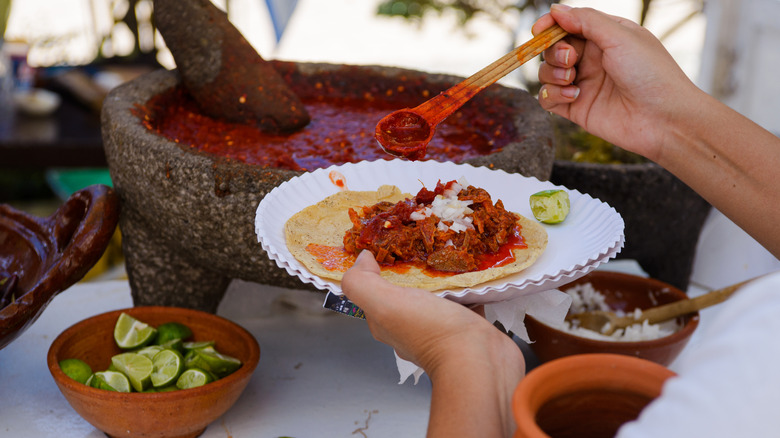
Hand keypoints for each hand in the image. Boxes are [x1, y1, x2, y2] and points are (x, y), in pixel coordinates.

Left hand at [341, 250, 502, 370]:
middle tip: (421, 247)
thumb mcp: (385, 304)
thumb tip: (362, 259)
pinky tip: (470, 274)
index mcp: (385, 323)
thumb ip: (363, 283)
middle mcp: (409, 328)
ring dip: (440, 278)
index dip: (377, 269)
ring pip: (435, 297)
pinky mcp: (467, 328)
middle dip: (411, 271)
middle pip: (405, 293)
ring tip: (448, 255)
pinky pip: (463, 302)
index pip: (373, 292)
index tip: (389, 246)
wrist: (479, 362)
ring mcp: (439, 330)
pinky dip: (465, 288)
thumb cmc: (432, 332)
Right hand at [534, 5, 700, 160]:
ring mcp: (583, 84)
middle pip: (553, 49)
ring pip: (546, 73)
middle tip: (570, 59)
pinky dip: (553, 95)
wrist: (664, 119)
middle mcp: (591, 60)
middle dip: (554, 52)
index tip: (539, 30)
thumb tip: (556, 9)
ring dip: (553, 73)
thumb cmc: (651, 73)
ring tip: (572, 80)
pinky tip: (574, 96)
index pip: (568, 25)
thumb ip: (586, 20)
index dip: (550, 25)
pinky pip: (548, 99)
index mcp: (605, 37)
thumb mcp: (620, 36)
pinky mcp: (576, 109)